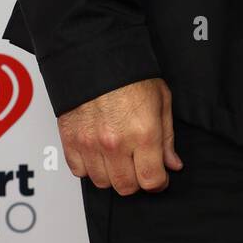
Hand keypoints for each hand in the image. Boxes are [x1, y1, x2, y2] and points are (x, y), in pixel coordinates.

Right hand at [58, 77, 182, 194]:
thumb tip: (172, 164)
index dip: (159, 183)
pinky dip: (89, 167)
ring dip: (112, 174)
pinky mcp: (70, 141)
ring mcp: (90, 144)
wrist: (96, 55)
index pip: (151, 181)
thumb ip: (167, 137)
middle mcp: (115, 143)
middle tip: (138, 165)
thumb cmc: (131, 73)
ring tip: (118, 156)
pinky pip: (79, 171)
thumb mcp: (161, 99)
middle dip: (136, 180)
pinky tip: (98, 152)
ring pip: (102, 183)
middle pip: (126, 187)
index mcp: (143, 133)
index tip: (159, 177)